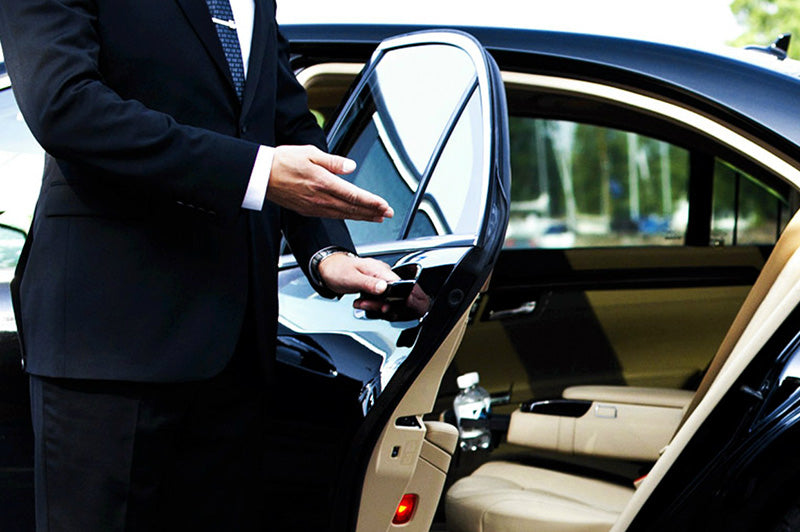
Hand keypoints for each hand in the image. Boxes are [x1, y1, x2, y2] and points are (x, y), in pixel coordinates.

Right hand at [267, 145, 393, 221]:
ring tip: (376, 217)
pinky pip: (332, 215)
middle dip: (372, 211)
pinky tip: (354, 215)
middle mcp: (320, 198)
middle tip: (387, 213)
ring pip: (344, 214)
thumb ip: (333, 161)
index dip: (371, 202)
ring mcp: (314, 207)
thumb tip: (350, 167)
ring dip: (362, 216)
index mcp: (322, 182)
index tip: (384, 204)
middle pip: (352, 208)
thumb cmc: (282, 161)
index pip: (353, 195)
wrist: (261, 175)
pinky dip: (347, 216)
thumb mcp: (309, 152)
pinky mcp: (308, 210)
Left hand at [317, 253, 399, 304]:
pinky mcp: (374, 287)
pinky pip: (378, 299)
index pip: (397, 284)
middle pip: (392, 294)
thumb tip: (383, 288)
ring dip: (373, 305)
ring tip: (359, 303)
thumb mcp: (351, 278)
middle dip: (378, 304)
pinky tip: (361, 302)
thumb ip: (368, 283)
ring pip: (386, 299)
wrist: (328, 269)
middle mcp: (382, 274)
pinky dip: (370, 304)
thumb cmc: (337, 270)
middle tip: (364, 304)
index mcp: (379, 269)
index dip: (393, 298)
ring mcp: (379, 281)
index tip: (383, 306)